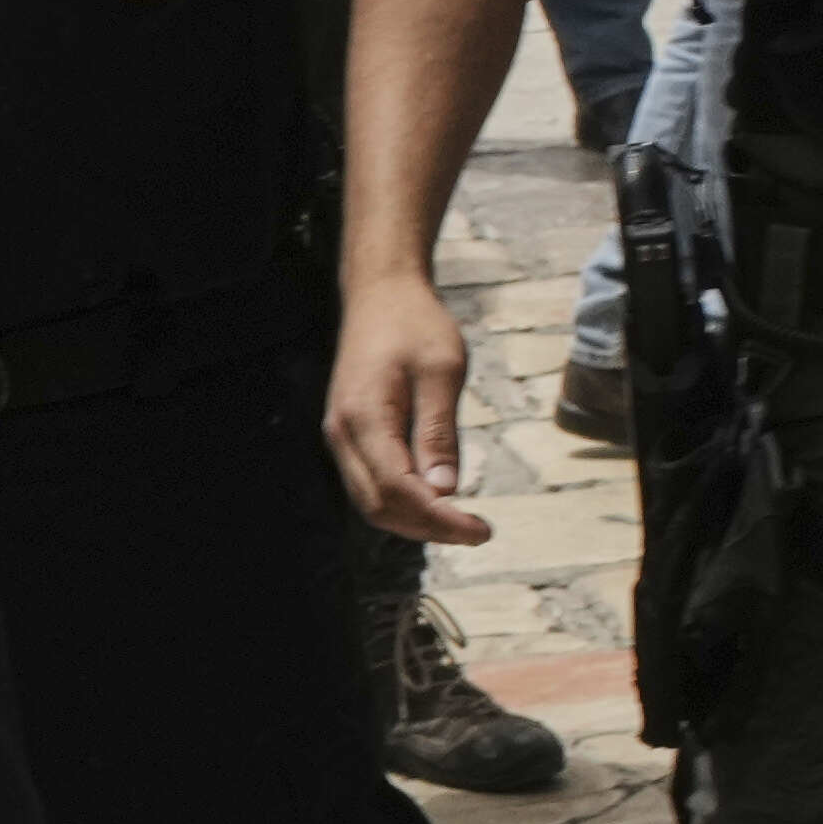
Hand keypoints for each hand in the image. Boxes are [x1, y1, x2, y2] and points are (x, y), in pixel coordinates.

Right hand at [328, 265, 490, 545]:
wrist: (380, 293)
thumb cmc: (415, 324)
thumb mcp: (441, 371)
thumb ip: (439, 432)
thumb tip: (445, 490)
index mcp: (364, 417)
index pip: (399, 490)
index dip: (440, 519)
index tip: (482, 529)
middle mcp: (342, 434)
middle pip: (378, 507)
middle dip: (427, 528)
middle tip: (476, 531)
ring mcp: (340, 436)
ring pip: (370, 502)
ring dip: (414, 521)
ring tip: (460, 523)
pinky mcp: (349, 434)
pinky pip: (370, 484)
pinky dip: (402, 502)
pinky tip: (436, 500)